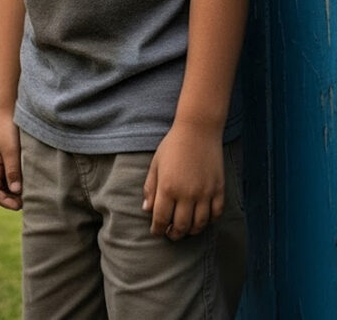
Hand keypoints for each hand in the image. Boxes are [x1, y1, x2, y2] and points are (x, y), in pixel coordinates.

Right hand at [0, 110, 21, 210]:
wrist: (9, 111)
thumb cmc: (8, 129)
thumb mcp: (11, 150)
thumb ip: (12, 171)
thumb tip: (16, 192)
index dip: (4, 201)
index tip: (19, 205)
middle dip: (11, 199)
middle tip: (27, 202)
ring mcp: (0, 163)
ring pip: (5, 184)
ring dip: (15, 192)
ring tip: (29, 194)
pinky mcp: (8, 159)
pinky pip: (11, 176)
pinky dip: (18, 182)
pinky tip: (29, 183)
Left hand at [142, 121, 224, 239]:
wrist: (198, 130)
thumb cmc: (173, 146)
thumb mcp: (156, 164)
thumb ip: (150, 188)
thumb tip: (147, 210)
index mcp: (168, 187)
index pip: (161, 218)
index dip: (157, 229)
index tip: (156, 231)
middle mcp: (187, 194)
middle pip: (181, 226)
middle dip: (174, 234)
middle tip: (170, 234)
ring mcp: (205, 193)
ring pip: (199, 224)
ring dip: (191, 231)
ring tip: (185, 230)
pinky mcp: (218, 189)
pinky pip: (216, 214)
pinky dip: (209, 221)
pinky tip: (202, 219)